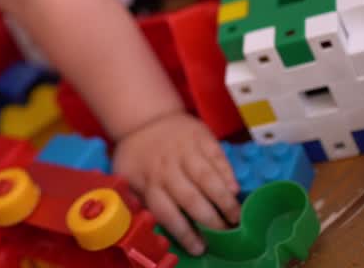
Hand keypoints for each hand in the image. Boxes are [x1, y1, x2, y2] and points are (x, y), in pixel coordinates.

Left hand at [112, 112, 241, 255]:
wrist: (145, 117)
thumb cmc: (138, 154)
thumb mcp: (127, 177)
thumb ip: (139, 200)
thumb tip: (152, 225)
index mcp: (149, 182)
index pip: (167, 213)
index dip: (185, 233)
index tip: (200, 247)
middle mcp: (168, 168)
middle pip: (191, 198)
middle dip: (210, 220)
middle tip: (225, 234)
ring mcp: (186, 151)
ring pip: (208, 178)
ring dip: (224, 200)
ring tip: (236, 217)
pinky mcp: (202, 138)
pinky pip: (218, 158)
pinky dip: (227, 174)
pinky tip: (234, 190)